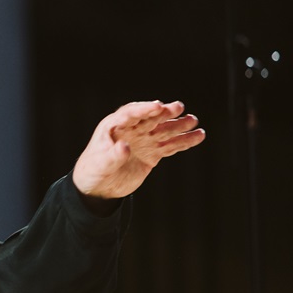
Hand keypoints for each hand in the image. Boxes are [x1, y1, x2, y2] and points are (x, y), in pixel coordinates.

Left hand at [72, 100, 204, 199]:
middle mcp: (131, 130)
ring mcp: (143, 141)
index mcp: (114, 126)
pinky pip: (170, 146)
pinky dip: (183, 141)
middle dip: (164, 112)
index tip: (158, 105)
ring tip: (193, 121)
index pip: (130, 113)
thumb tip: (124, 147)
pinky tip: (198, 136)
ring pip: (163, 130)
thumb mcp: (100, 164)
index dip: (144, 109)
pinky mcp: (152, 153)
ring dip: (178, 125)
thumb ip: (112, 156)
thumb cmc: (94, 171)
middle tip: (178, 107)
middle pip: (150, 118)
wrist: (99, 186)